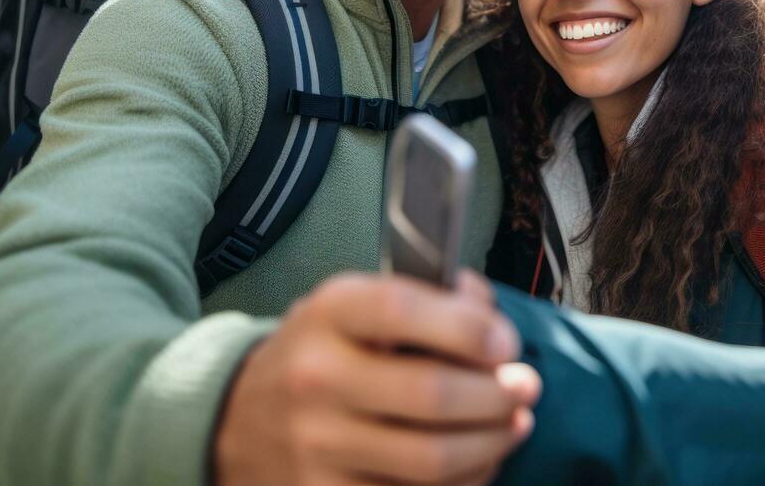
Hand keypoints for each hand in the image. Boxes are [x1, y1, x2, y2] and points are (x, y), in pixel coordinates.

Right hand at [214, 271, 539, 485]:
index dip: (468, 328)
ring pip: (432, 460)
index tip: (506, 342)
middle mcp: (316, 379)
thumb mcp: (353, 306)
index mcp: (328, 314)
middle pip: (431, 395)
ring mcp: (317, 447)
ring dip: (492, 443)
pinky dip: (464, 483)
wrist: (238, 420)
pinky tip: (479, 462)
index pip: (403, 312)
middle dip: (497, 394)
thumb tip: (488, 315)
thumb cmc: (322, 355)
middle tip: (526, 387)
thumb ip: (424, 297)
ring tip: (514, 424)